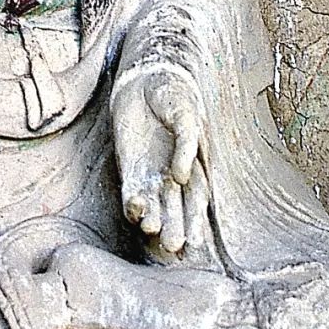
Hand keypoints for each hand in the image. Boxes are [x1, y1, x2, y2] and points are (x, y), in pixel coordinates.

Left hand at [112, 66, 208, 256]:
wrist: (144, 81)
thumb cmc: (173, 95)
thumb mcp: (186, 115)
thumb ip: (187, 144)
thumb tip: (184, 176)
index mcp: (196, 167)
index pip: (198, 200)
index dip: (197, 221)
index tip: (197, 242)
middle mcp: (174, 178)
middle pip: (177, 210)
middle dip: (176, 229)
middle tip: (175, 247)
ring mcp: (151, 176)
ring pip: (156, 207)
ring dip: (155, 221)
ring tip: (154, 231)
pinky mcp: (130, 171)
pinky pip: (132, 193)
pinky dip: (134, 205)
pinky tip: (136, 212)